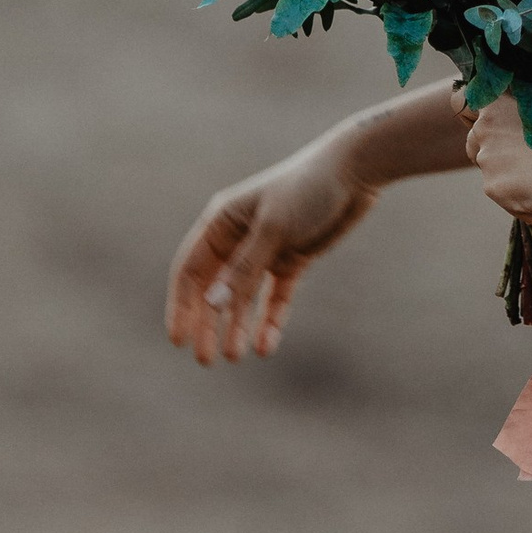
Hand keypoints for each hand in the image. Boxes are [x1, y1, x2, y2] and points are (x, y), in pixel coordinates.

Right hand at [166, 137, 376, 366]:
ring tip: (235, 357)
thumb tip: (212, 303)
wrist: (353, 173)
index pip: (190, 270)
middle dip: (207, 323)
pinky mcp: (291, 260)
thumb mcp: (272, 229)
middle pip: (214, 288)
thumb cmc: (306, 190)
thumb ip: (243, 269)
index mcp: (221, 222)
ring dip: (236, 326)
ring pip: (243, 297)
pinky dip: (269, 320)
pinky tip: (266, 345)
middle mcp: (237, 238)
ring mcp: (265, 251)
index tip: (178, 339)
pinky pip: (274, 297)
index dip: (181, 305)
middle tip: (205, 359)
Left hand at [465, 80, 531, 224]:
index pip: (464, 103)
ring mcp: (489, 159)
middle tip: (528, 165)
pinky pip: (514, 206)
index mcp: (499, 97)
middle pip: (475, 145)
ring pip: (494, 176)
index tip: (498, 130)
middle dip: (496, 155)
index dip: (480, 118)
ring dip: (515, 185)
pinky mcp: (497, 189)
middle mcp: (485, 126)